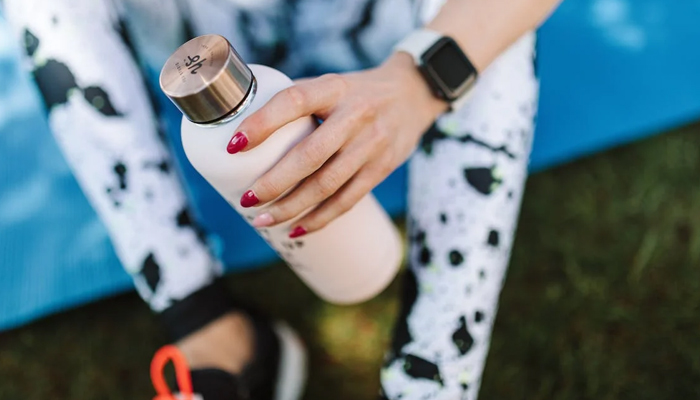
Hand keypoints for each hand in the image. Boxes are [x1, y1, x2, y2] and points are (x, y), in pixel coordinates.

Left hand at [227, 53, 447, 237]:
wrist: (415, 94)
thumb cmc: (358, 91)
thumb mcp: (332, 83)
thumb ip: (298, 100)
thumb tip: (245, 126)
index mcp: (335, 88)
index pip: (294, 101)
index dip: (262, 123)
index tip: (233, 146)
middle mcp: (355, 115)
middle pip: (310, 155)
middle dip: (273, 182)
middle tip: (247, 199)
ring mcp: (372, 144)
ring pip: (327, 184)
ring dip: (291, 207)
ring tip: (262, 220)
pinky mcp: (382, 168)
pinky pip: (348, 200)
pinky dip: (320, 218)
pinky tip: (297, 229)